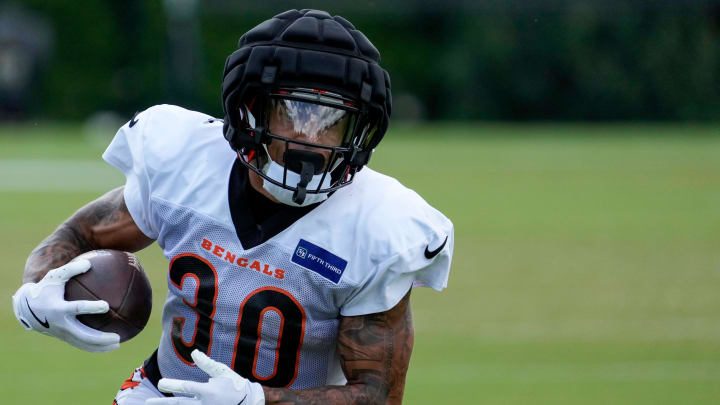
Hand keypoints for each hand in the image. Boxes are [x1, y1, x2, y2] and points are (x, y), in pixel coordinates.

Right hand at [12, 259, 119, 351]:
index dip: (91, 307)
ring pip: (83, 343)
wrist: (27, 308)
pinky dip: (94, 347)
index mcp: (59, 308)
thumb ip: (71, 269)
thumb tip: (89, 263)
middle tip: (117, 337)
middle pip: (83, 335)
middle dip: (100, 338)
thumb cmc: (45, 288)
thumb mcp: (54, 276)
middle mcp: (60, 324)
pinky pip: (81, 344)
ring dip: (100, 346)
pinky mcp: (64, 337)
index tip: (106, 305)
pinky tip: (108, 345)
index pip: (77, 308)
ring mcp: (62, 333)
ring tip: (118, 344)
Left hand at [146, 350, 264, 404]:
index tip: (161, 383)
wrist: (248, 402)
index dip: (174, 385)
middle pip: (179, 404)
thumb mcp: (222, 371)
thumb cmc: (234, 384)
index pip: (187, 387)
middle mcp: (204, 404)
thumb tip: (194, 352)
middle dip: (162, 403)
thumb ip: (207, 363)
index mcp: (208, 391)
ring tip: (152, 404)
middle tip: (147, 401)